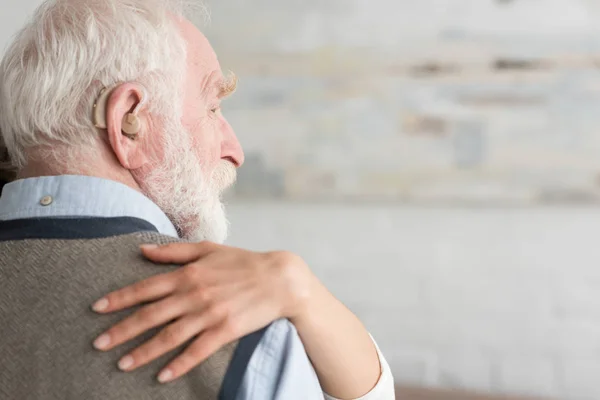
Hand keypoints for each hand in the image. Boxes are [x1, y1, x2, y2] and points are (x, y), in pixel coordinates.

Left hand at [91, 242, 313, 382]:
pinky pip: (198, 351)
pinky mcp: (225, 330)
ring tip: (122, 364)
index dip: (119, 298)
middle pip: (151, 315)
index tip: (96, 308)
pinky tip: (163, 376)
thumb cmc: (243, 262)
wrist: (280, 278)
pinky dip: (179, 364)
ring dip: (144, 351)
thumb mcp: (208, 249)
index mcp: (188, 273)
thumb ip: (174, 251)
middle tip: (98, 344)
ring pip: (169, 336)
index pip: (146, 287)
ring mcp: (209, 314)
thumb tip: (142, 249)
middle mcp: (194, 294)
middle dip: (121, 330)